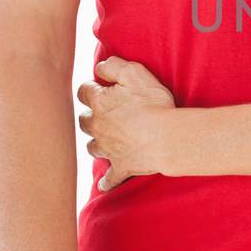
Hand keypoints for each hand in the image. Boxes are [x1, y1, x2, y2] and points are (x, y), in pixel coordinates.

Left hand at [77, 56, 176, 190]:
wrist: (167, 139)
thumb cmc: (153, 104)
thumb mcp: (135, 73)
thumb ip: (113, 66)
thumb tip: (99, 67)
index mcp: (100, 103)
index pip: (83, 91)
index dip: (91, 88)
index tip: (99, 87)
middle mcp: (98, 127)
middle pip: (83, 120)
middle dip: (90, 115)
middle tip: (100, 112)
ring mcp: (108, 149)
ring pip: (92, 146)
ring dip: (96, 142)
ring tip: (105, 139)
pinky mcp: (121, 167)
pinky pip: (109, 178)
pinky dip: (106, 181)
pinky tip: (104, 184)